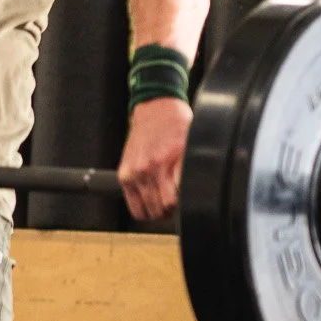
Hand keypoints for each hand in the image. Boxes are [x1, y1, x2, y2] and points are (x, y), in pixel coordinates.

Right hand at [118, 98, 191, 221]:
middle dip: (171, 212)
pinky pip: (133, 206)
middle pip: (160, 210)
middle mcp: (147, 170)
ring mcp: (133, 174)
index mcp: (165, 163)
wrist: (155, 107)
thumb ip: (189, 171)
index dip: (183, 206)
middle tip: (178, 203)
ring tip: (165, 203)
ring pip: (145, 213)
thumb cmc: (176, 124)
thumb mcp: (191, 145)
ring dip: (157, 212)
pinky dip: (143, 208)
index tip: (188, 202)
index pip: (173, 202)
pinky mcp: (124, 175)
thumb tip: (196, 194)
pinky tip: (152, 199)